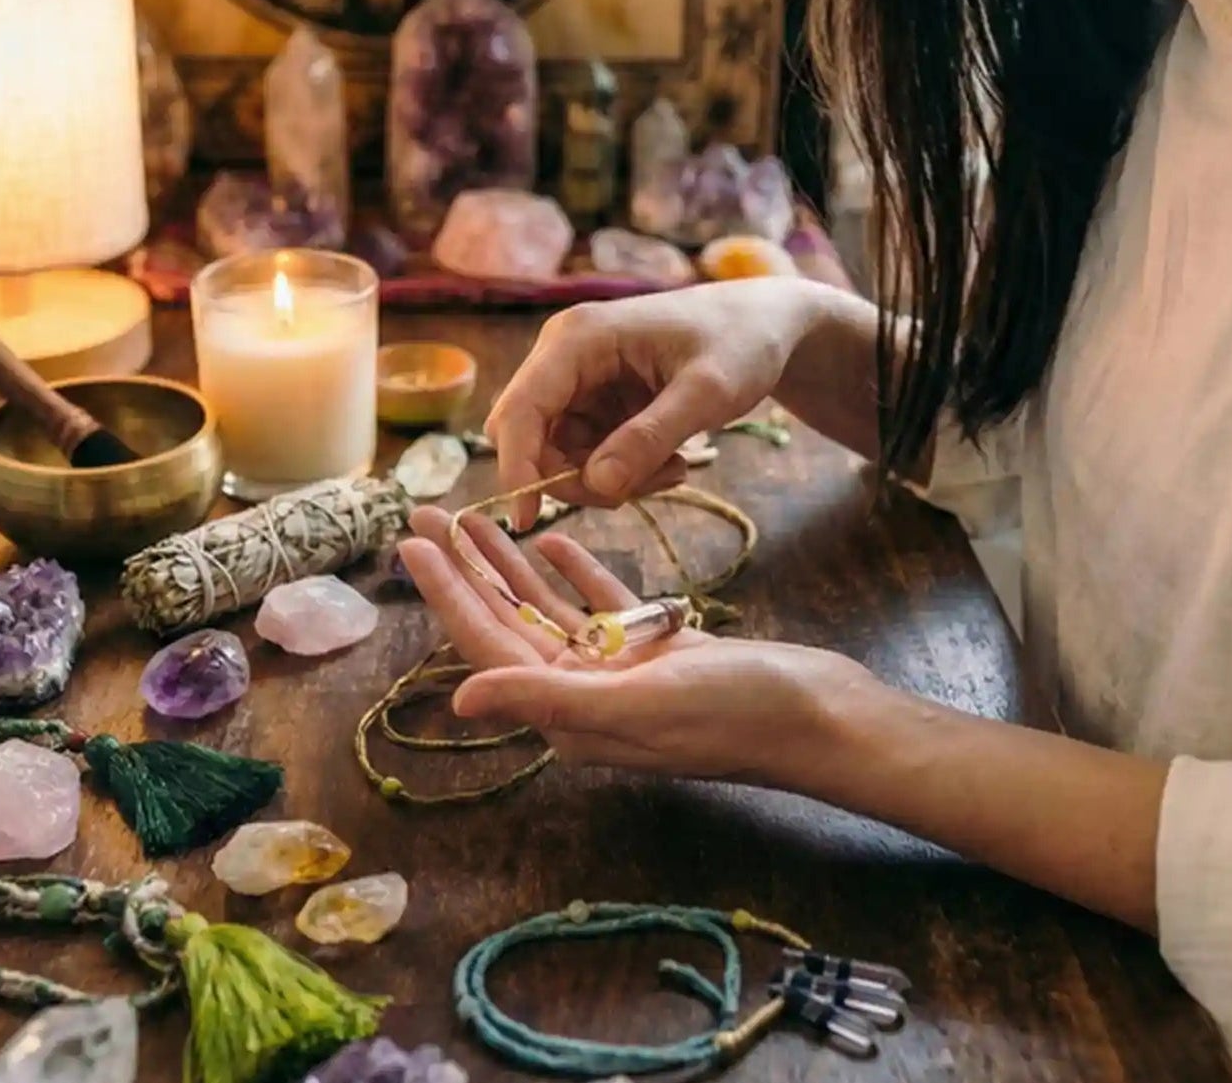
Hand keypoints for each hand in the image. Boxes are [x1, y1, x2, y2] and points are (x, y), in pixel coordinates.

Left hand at [394, 504, 879, 785]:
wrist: (819, 717)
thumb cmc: (736, 713)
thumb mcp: (637, 702)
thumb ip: (547, 698)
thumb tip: (462, 698)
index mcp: (571, 714)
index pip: (489, 645)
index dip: (447, 593)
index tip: (411, 543)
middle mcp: (587, 696)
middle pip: (509, 623)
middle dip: (466, 570)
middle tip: (426, 514)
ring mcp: (623, 673)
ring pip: (550, 610)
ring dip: (513, 564)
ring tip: (476, 516)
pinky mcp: (660, 652)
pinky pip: (604, 606)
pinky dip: (577, 572)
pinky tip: (556, 536)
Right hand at [487, 279, 841, 526]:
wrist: (764, 326)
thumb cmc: (740, 343)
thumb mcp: (707, 392)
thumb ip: (651, 437)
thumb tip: (597, 484)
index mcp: (579, 338)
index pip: (520, 409)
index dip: (516, 466)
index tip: (527, 520)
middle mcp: (564, 356)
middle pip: (532, 439)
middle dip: (578, 478)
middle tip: (643, 488)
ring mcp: (578, 382)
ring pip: (560, 457)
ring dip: (610, 480)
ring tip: (675, 468)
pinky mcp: (595, 404)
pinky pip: (586, 457)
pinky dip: (622, 474)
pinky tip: (671, 461)